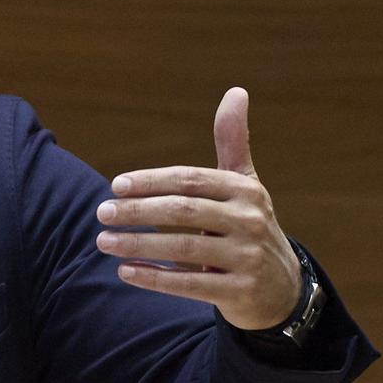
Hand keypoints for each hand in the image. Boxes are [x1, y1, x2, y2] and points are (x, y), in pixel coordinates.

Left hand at [93, 87, 301, 329]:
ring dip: (137, 244)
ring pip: (181, 248)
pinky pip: (189, 284)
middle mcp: (250, 220)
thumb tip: (236, 91)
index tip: (116, 185)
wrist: (281, 288)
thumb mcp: (245, 184)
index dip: (151, 181)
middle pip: (182, 211)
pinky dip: (154, 278)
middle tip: (101, 213)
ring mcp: (247, 257)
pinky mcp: (240, 291)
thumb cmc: (248, 226)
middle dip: (137, 211)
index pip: (190, 180)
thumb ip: (232, 142)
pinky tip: (125, 271)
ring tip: (104, 242)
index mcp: (246, 190)